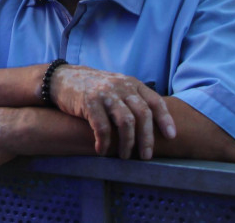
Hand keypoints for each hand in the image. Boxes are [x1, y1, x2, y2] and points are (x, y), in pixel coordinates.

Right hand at [50, 65, 174, 158]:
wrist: (62, 79)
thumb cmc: (93, 88)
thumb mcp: (116, 86)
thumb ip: (132, 98)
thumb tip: (153, 124)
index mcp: (131, 83)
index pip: (155, 101)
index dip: (165, 119)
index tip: (171, 137)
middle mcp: (121, 86)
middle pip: (142, 114)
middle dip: (147, 138)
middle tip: (146, 156)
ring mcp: (105, 93)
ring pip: (125, 122)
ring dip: (127, 143)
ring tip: (124, 156)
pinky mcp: (89, 102)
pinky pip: (102, 127)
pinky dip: (104, 142)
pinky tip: (102, 151)